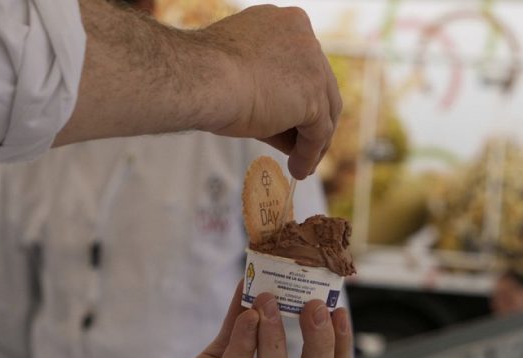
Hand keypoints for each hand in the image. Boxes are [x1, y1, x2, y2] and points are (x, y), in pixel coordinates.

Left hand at [138, 282, 352, 357]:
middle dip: (320, 342)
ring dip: (276, 337)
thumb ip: (242, 325)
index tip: (339, 310)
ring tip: (270, 301)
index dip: (339, 346)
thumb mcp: (227, 357)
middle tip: (315, 305)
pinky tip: (247, 318)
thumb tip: (253, 281)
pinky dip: (243, 343)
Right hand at [200, 6, 341, 178]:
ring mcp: (313, 65)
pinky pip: (318, 132)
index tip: (292, 117)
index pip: (302, 64)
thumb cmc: (204, 75)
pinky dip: (309, 153)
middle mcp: (304, 36)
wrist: (199, 78)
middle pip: (318, 86)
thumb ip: (267, 90)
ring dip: (312, 141)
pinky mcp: (314, 95)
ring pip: (323, 110)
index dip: (298, 94)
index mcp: (285, 23)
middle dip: (310, 119)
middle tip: (301, 144)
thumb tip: (284, 127)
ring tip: (300, 164)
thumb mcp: (239, 75)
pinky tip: (298, 169)